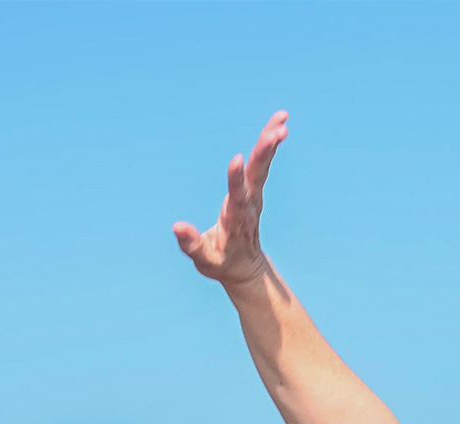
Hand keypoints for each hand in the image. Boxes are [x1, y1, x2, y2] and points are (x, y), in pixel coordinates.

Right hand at [173, 111, 287, 289]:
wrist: (245, 268)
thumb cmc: (221, 263)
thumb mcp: (205, 261)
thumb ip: (192, 244)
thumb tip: (177, 227)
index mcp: (235, 220)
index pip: (237, 197)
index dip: (236, 180)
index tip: (237, 160)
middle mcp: (248, 204)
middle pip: (257, 176)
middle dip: (264, 154)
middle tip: (277, 132)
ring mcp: (254, 196)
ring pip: (262, 165)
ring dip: (271, 142)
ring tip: (282, 120)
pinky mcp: (254, 189)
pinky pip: (262, 162)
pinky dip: (269, 143)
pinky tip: (279, 125)